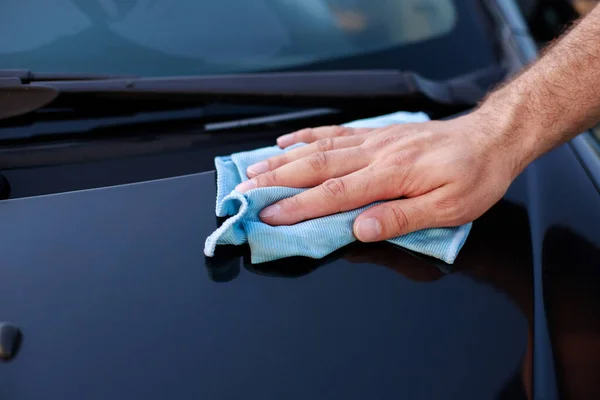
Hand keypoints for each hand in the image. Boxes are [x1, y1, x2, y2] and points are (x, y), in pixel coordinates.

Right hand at [235, 110, 520, 241]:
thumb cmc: (473, 177)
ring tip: (253, 170)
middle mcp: (375, 154)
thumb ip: (402, 217)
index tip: (268, 216)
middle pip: (316, 168)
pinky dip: (307, 137)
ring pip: (319, 149)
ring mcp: (373, 140)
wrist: (489, 139)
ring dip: (283, 161)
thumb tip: (360, 229)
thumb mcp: (449, 208)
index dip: (298, 206)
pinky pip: (335, 132)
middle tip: (245, 192)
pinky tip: (287, 143)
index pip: (335, 194)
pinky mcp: (376, 134)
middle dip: (276, 182)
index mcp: (391, 175)